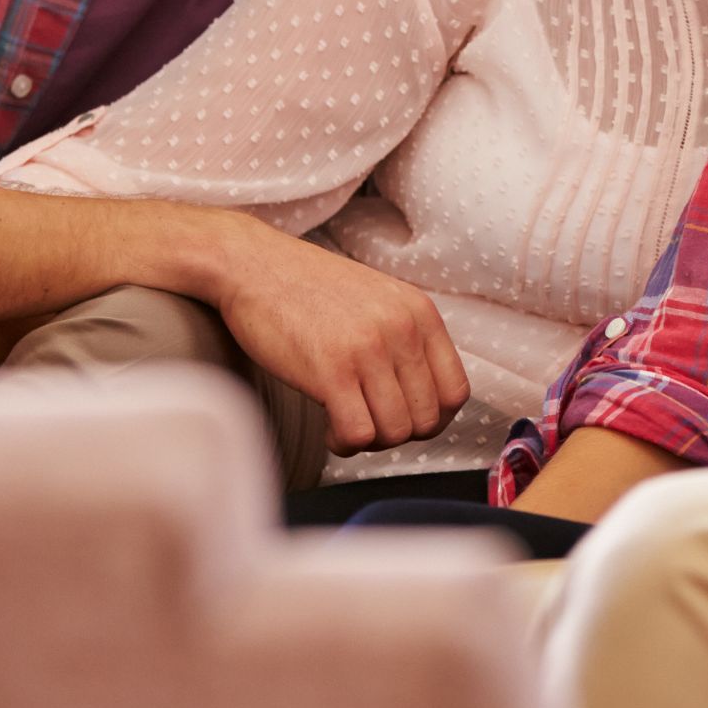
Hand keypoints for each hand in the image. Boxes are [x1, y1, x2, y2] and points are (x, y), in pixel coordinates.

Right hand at [205, 222, 468, 455]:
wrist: (251, 264)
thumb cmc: (308, 289)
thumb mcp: (378, 301)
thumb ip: (406, 339)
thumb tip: (424, 399)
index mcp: (420, 313)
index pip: (455, 392)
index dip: (432, 419)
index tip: (402, 418)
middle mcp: (402, 330)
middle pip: (426, 420)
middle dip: (396, 434)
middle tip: (366, 423)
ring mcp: (368, 349)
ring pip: (395, 432)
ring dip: (369, 441)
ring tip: (344, 424)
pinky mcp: (331, 370)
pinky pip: (358, 434)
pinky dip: (344, 443)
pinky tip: (328, 428)